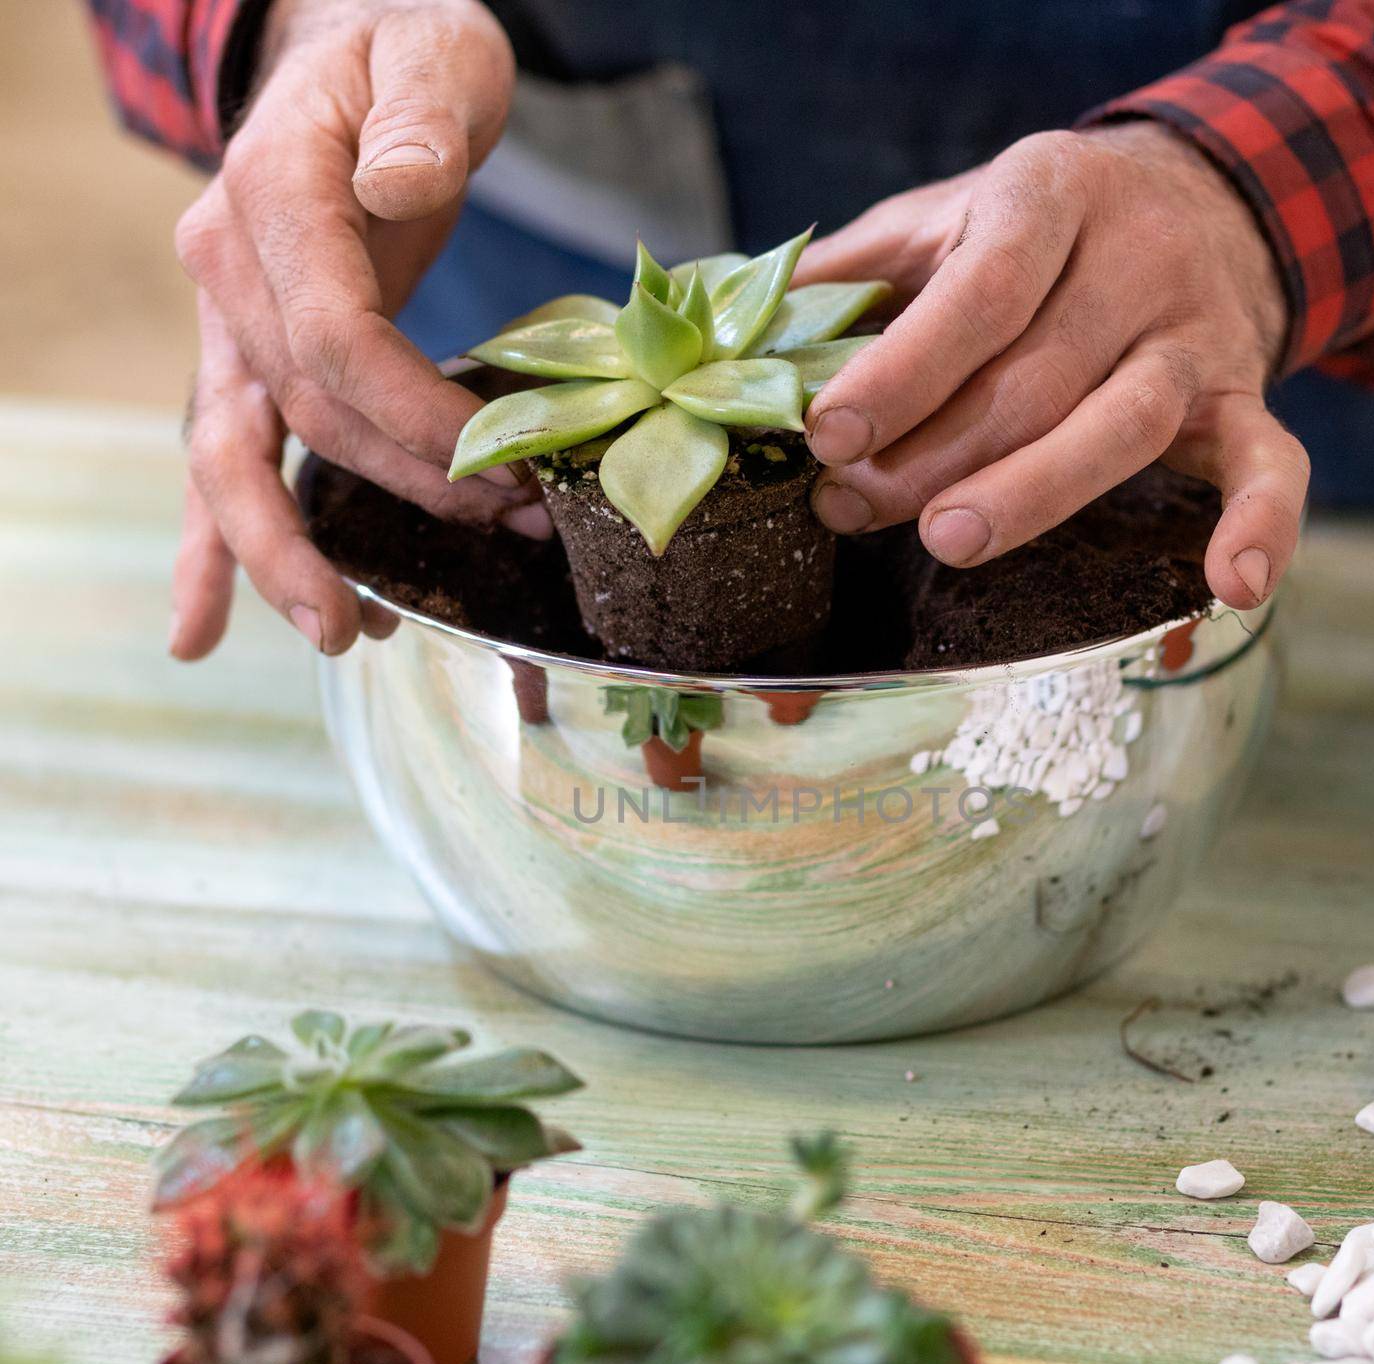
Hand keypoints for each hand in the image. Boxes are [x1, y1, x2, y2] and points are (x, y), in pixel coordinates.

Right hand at [171, 0, 547, 661]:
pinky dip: (212, 548)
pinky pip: (221, 463)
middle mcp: (230, 273)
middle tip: (492, 540)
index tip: (511, 472)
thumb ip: (417, 120)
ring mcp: (229, 324)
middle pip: (304, 417)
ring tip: (345, 633)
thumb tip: (400, 187)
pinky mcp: (251, 361)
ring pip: (234, 461)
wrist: (351, 55)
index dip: (420, 421)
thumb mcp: (433, 57)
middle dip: (402, 493)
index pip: (338, 342)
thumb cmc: (404, 53)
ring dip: (286, 556)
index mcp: (273, 199)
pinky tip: (200, 632)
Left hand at [794, 125, 1307, 609]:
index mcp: (1050, 195)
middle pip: (1034, 376)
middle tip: (853, 508)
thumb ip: (855, 275)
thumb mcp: (943, 217)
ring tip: (951, 541)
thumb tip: (735, 346)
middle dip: (933, 454)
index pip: (978, 291)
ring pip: (1123, 426)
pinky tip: (1232, 590)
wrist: (1191, 197)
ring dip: (1036, 492)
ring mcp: (1196, 335)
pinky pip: (1273, 463)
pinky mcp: (1244, 398)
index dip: (900, 371)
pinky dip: (1265, 524)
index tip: (827, 434)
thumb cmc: (1034, 232)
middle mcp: (1137, 259)